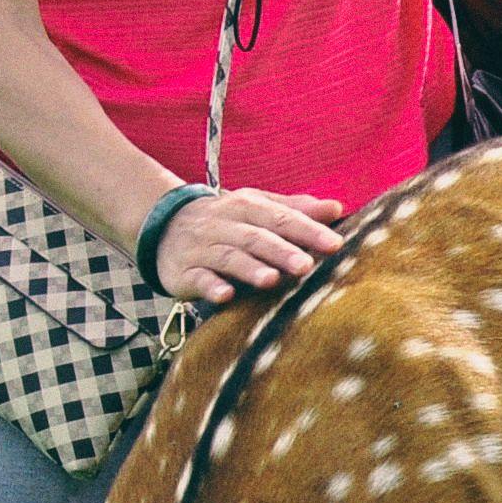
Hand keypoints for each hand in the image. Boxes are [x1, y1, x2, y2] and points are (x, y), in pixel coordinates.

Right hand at [154, 185, 347, 303]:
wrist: (165, 226)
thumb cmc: (227, 220)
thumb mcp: (257, 207)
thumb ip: (295, 210)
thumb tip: (337, 207)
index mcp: (247, 206)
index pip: (280, 217)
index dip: (307, 230)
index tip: (335, 244)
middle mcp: (224, 225)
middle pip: (256, 237)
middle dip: (281, 251)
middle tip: (307, 265)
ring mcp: (203, 248)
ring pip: (228, 257)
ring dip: (249, 268)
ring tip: (272, 280)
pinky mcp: (184, 272)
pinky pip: (198, 278)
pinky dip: (211, 286)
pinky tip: (226, 296)